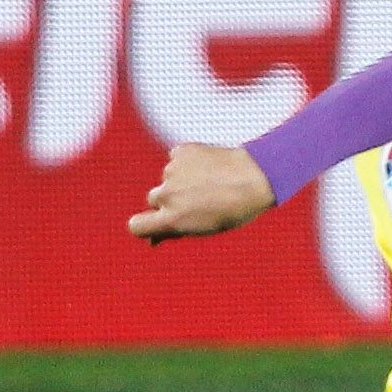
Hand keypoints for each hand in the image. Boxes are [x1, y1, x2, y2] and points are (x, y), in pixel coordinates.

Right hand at [129, 144, 275, 243]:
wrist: (256, 178)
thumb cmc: (233, 209)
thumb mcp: (204, 228)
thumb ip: (175, 231)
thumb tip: (153, 240)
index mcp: (171, 219)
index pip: (136, 226)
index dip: (144, 225)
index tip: (154, 222)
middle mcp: (167, 195)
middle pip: (153, 198)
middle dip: (169, 199)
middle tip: (196, 199)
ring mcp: (172, 171)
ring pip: (167, 177)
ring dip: (181, 179)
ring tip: (209, 181)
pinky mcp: (180, 152)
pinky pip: (176, 158)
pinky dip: (187, 161)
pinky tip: (208, 166)